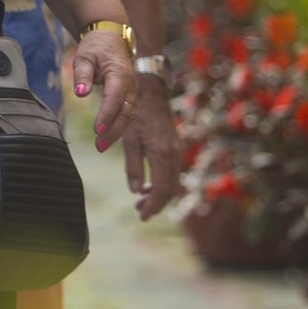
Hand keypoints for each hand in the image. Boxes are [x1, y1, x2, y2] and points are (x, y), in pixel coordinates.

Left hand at [71, 29, 137, 153]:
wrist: (111, 39)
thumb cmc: (96, 48)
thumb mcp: (84, 57)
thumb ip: (82, 75)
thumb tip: (80, 94)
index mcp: (120, 74)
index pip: (114, 98)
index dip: (107, 115)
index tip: (97, 130)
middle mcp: (131, 85)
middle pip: (125, 112)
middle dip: (114, 130)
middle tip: (99, 146)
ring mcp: (132, 91)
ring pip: (128, 115)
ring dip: (116, 132)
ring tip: (101, 146)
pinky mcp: (130, 96)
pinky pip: (126, 113)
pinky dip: (118, 126)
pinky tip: (107, 137)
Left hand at [124, 77, 183, 219]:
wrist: (150, 92)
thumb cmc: (135, 114)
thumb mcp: (129, 140)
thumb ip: (134, 166)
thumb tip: (136, 191)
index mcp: (162, 153)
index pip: (162, 189)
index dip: (153, 206)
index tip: (141, 216)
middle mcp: (174, 153)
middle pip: (170, 189)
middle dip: (157, 203)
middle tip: (140, 212)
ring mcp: (178, 149)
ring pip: (173, 181)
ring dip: (160, 194)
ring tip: (142, 202)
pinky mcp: (176, 146)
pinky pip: (173, 172)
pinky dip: (163, 183)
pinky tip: (150, 185)